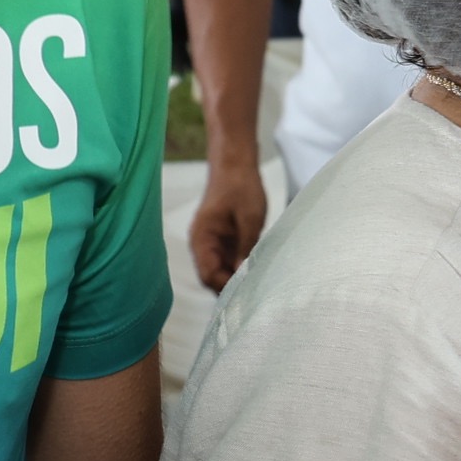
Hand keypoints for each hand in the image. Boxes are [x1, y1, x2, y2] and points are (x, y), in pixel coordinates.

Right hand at [188, 159, 268, 291]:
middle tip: (256, 294)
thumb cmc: (240, 187)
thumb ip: (246, 247)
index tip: (247, 292)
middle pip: (213, 278)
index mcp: (202, 238)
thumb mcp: (249, 218)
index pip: (208, 274)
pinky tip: (257, 273)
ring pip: (221, 272)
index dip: (225, 286)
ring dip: (236, 280)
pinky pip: (228, 263)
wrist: (235, 166)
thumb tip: (243, 274)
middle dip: (231, 287)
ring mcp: (213, 244)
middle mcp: (203, 245)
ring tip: (259, 287)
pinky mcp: (224, 242)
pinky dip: (240, 269)